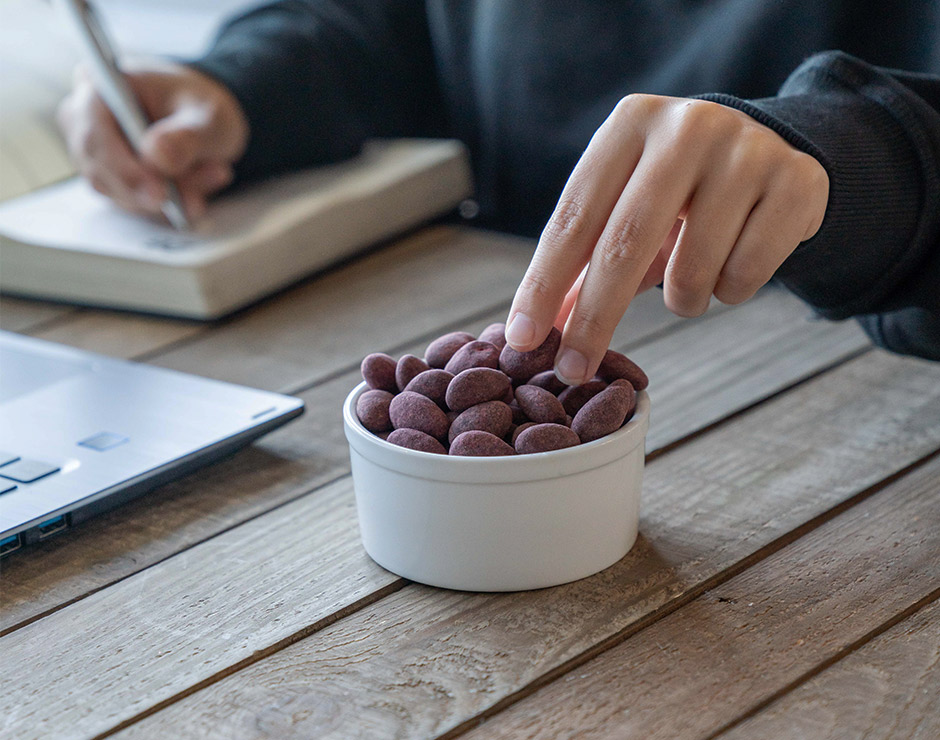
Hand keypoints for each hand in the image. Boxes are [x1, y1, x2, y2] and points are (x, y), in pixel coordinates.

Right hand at [57, 62, 248, 219]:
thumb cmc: (200, 109)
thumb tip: (157, 156)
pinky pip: (136, 205)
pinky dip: (171, 204)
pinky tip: (202, 187)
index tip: (159, 194)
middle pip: (101, 171)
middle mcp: (84, 121)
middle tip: (193, 202)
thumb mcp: (209, 116)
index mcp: (100, 88)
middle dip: (151, 191)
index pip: (93, 134)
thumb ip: (188, 135)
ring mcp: (93, 155)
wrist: (204, 121)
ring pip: (120, 193)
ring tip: (214, 174)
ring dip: (169, 196)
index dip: (123, 169)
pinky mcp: (110, 182)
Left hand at [505, 94, 828, 384]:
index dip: (543, 284)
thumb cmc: (676, 192)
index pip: (574, 218)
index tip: (522, 340)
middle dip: (594, 318)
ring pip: (692, 270)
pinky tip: (736, 257)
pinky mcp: (796, 181)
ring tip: (693, 277)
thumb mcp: (622, 211)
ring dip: (683, 301)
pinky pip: (746, 274)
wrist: (768, 152)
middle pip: (625, 244)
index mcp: (629, 125)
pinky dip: (731, 290)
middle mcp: (687, 126)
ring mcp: (747, 149)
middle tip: (572, 370)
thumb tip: (529, 335)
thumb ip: (576, 269)